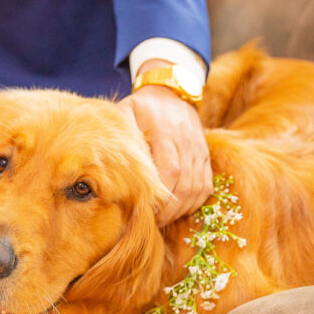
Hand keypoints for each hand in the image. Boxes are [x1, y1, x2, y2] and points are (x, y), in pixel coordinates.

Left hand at [118, 85, 211, 224]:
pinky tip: (179, 210)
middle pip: (184, 184)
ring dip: (181, 209)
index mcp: (165, 133)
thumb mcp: (126, 110)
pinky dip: (194, 202)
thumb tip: (107, 154)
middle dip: (168, 208)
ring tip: (163, 219)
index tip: (144, 210)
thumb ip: (120, 131)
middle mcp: (186, 143)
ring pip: (197, 188)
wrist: (172, 92)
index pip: (169, 170)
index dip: (159, 195)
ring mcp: (199, 151)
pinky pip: (206, 186)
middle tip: (152, 221)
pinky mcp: (205, 157)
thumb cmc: (143, 106)